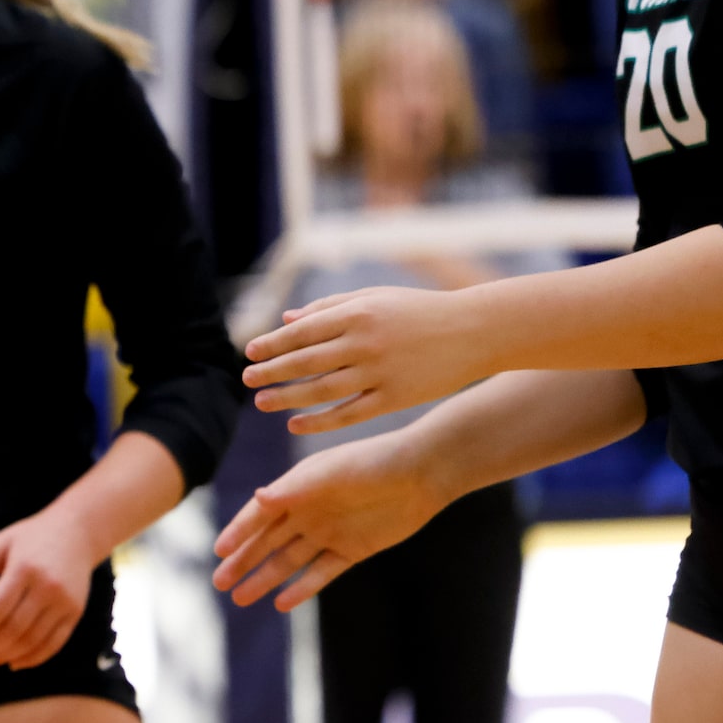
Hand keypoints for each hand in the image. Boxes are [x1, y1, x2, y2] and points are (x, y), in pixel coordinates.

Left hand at [0, 508, 98, 670]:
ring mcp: (65, 602)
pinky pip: (54, 643)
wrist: (76, 532)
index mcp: (24, 568)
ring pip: (33, 640)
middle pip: (14, 629)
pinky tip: (13, 663)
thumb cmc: (28, 539)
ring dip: (7, 656)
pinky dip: (33, 658)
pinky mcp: (75, 612)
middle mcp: (47, 587)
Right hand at [211, 432, 447, 610]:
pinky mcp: (352, 550)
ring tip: (240, 599)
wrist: (422, 473)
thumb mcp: (331, 472)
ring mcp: (328, 533)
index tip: (219, 552)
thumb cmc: (372, 463)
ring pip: (288, 561)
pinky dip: (302, 588)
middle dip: (242, 562)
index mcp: (296, 489)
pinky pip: (321, 573)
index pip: (258, 515)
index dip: (238, 533)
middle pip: (267, 542)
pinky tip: (281, 603)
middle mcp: (307, 512)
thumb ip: (295, 489)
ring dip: (265, 579)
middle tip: (219, 583)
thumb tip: (258, 499)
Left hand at [241, 285, 488, 434]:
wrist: (476, 331)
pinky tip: (296, 425)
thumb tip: (285, 319)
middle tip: (246, 378)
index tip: (250, 352)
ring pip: (322, 390)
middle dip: (271, 371)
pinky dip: (319, 422)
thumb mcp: (374, 297)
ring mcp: (380, 372)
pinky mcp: (395, 398)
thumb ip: (329, 306)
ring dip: (287, 398)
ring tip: (261, 401)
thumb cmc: (418, 310)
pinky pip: (349, 414)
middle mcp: (365, 343)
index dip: (273, 343)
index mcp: (357, 313)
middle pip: (306, 362)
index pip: (302, 331)